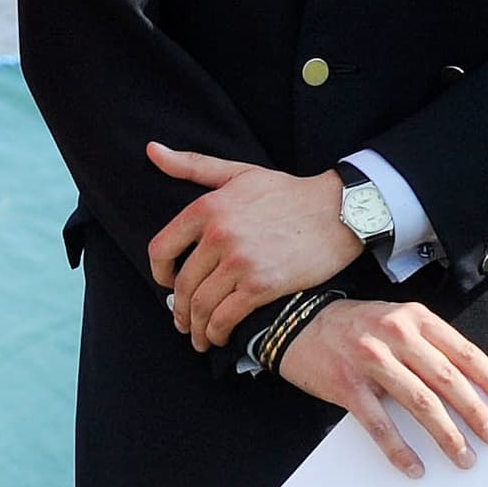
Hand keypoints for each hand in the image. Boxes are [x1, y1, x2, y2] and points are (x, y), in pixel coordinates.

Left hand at [146, 142, 359, 349]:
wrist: (335, 211)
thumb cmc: (286, 192)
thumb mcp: (237, 172)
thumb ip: (191, 165)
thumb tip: (152, 149)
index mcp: (207, 207)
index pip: (162, 248)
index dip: (159, 272)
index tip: (166, 283)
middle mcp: (218, 235)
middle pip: (182, 284)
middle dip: (179, 309)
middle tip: (182, 320)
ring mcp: (239, 262)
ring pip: (201, 305)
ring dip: (195, 327)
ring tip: (198, 335)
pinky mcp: (261, 286)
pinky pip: (226, 317)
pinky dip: (217, 332)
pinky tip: (218, 336)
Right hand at [279, 298, 487, 477]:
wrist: (300, 322)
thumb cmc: (356, 326)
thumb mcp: (396, 320)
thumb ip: (428, 347)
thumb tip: (469, 388)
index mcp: (413, 317)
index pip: (462, 350)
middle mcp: (395, 333)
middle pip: (445, 379)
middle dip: (475, 412)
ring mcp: (370, 358)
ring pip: (419, 402)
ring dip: (445, 435)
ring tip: (463, 457)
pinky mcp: (348, 384)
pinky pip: (380, 424)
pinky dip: (399, 449)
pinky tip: (414, 466)